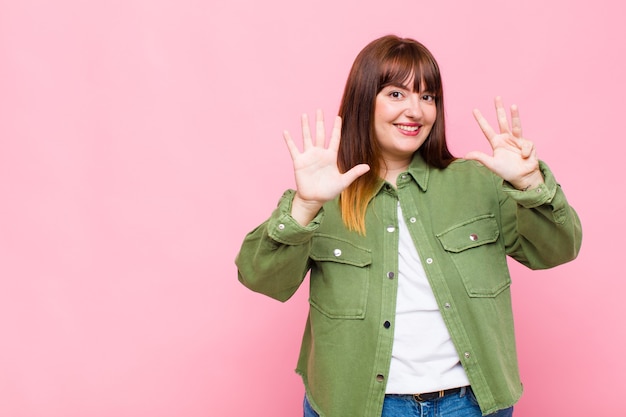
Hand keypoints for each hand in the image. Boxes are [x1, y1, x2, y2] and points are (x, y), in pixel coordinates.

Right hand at [283, 110, 369, 224]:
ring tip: (304, 115)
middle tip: (319, 109)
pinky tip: (286, 131)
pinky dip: (289, 140)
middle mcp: (319, 153)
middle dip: (320, 122)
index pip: (334, 139)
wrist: (314, 199)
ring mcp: (309, 156)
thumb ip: (354, 173)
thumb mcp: (343, 182)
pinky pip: (293, 149)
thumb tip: (368, 167)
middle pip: (320, 134)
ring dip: (305, 126)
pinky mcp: (299, 162)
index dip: (336, 128)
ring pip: (307, 137)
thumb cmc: (329, 191)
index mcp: (330, 157)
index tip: (338, 117)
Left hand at [465, 96, 543, 190]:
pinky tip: (524, 157)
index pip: (487, 129)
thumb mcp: (492, 164)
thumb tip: (466, 155)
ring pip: (516, 124)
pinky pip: (526, 145)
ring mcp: (517, 140)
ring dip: (515, 115)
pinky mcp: (527, 143)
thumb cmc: (507, 171)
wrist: (523, 178)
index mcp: (496, 142)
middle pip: (502, 121)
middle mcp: (506, 138)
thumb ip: (480, 158)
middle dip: (499, 109)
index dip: (481, 120)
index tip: (474, 110)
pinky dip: (525, 151)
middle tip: (497, 97)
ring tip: (513, 105)